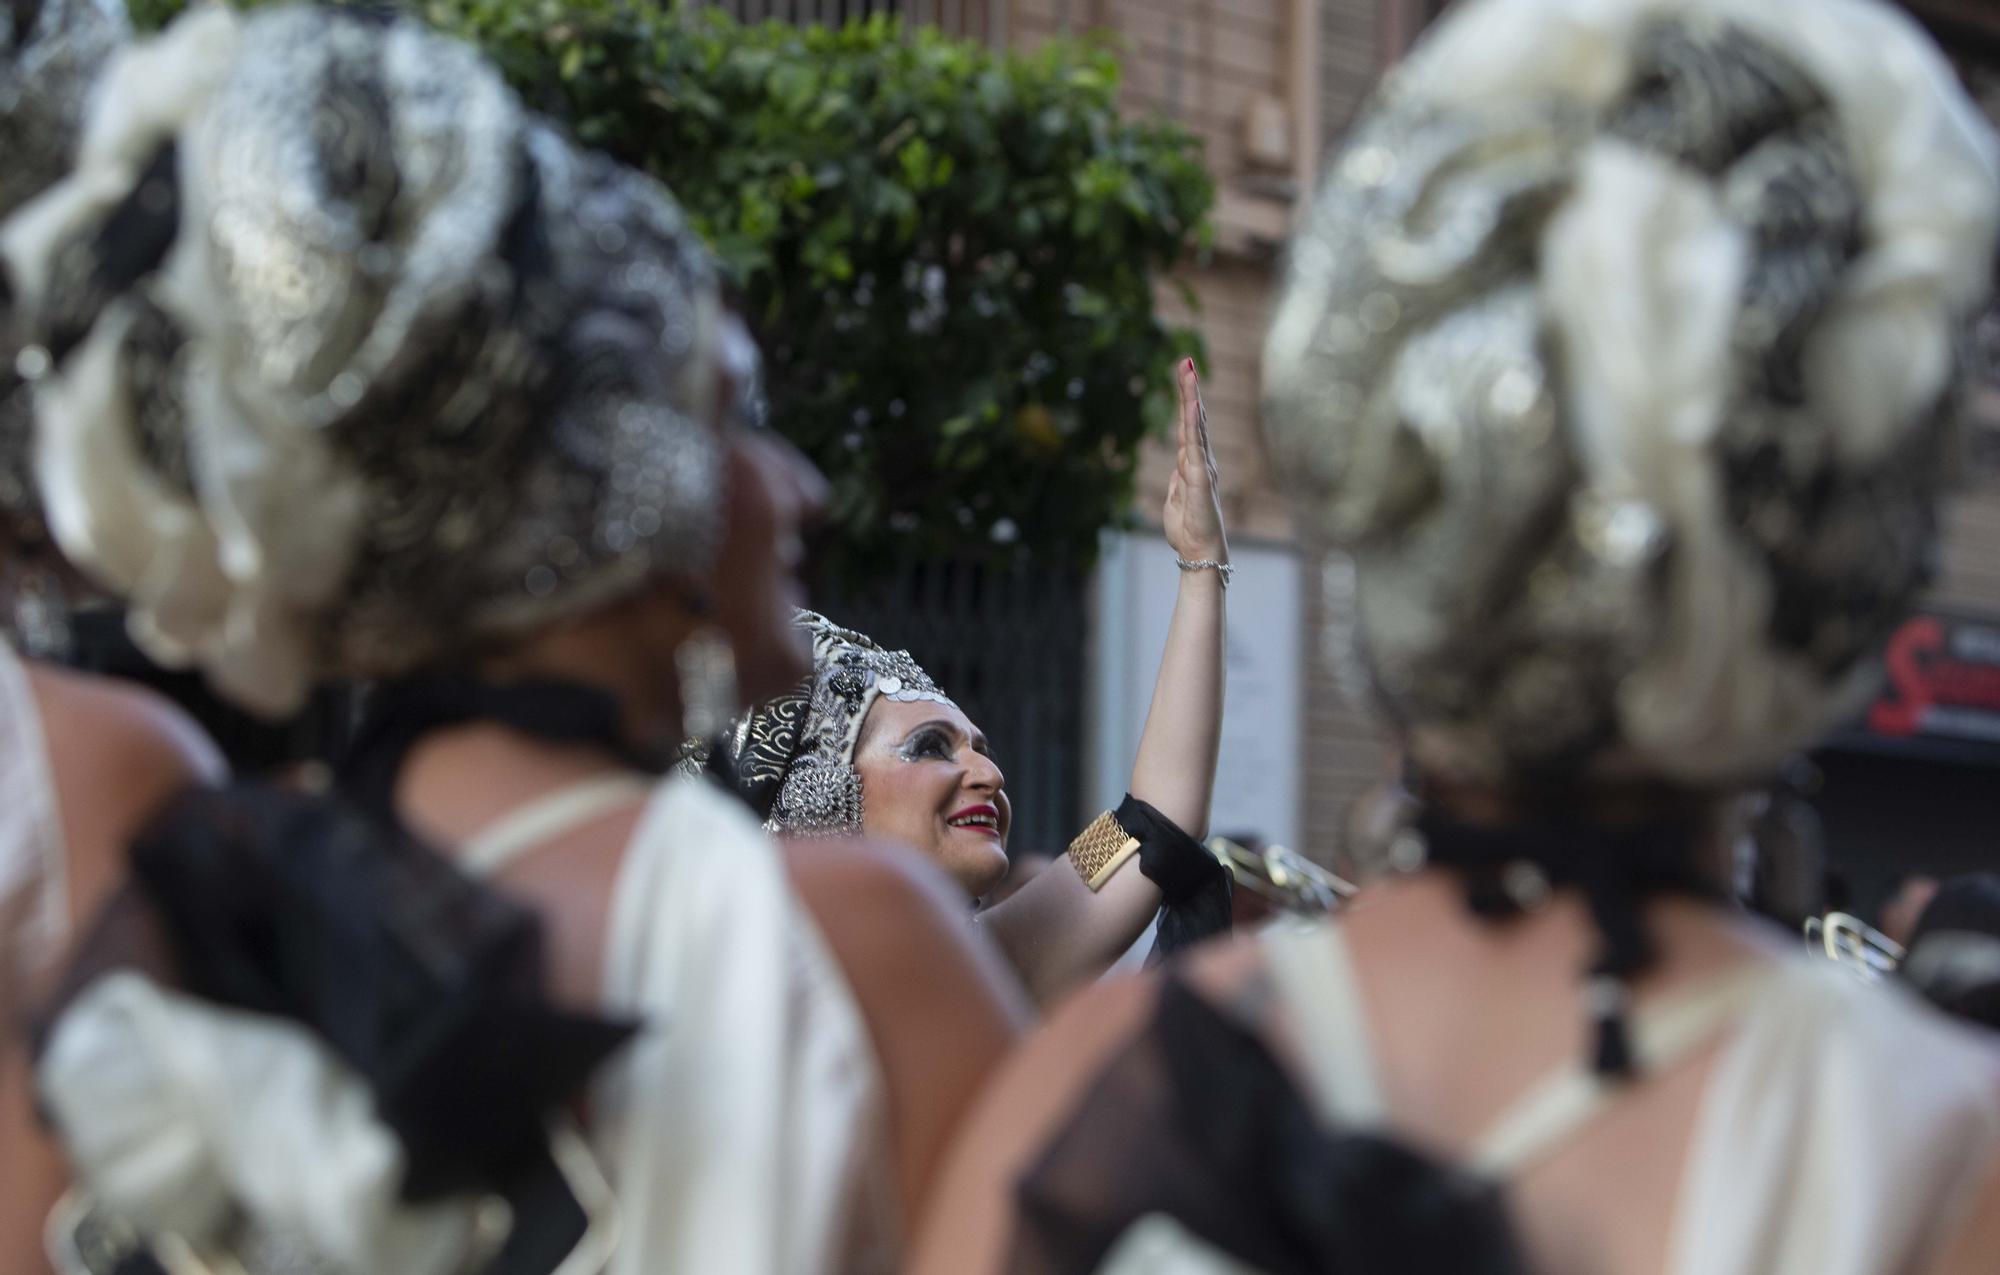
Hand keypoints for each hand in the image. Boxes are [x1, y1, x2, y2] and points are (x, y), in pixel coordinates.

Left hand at [1162, 357, 1226, 565]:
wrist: (1199, 552)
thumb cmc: (1188, 530)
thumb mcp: (1175, 500)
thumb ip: (1177, 482)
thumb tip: (1176, 470)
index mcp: (1193, 465)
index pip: (1189, 427)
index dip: (1187, 402)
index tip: (1184, 376)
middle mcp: (1202, 460)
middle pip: (1194, 418)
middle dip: (1190, 389)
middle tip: (1185, 361)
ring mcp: (1202, 466)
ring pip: (1195, 424)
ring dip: (1191, 397)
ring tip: (1188, 370)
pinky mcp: (1200, 476)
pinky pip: (1195, 443)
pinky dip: (1193, 422)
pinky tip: (1193, 404)